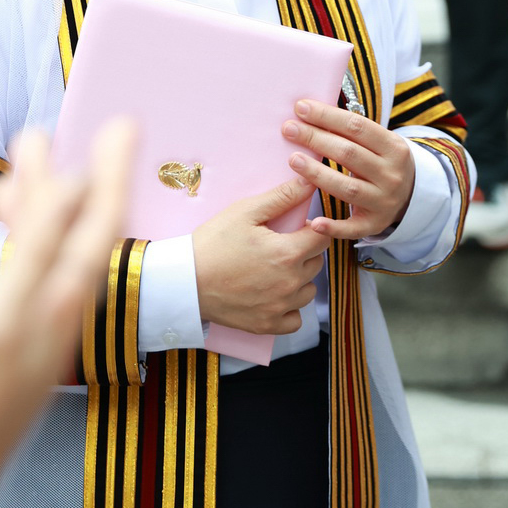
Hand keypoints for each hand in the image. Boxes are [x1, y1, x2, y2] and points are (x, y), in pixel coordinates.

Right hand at [0, 123, 133, 507]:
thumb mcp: (0, 316)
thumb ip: (37, 250)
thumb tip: (71, 183)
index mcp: (60, 306)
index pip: (98, 223)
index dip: (110, 170)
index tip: (123, 120)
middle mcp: (48, 323)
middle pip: (62, 241)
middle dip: (54, 187)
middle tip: (39, 136)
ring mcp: (14, 348)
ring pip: (23, 270)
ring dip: (14, 228)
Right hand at [192, 176, 326, 334]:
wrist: (184, 281)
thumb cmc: (212, 243)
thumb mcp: (244, 212)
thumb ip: (281, 197)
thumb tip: (309, 182)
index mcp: (288, 253)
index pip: (323, 237)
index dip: (313, 228)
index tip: (296, 227)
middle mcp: (290, 283)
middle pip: (317, 263)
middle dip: (305, 251)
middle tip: (280, 244)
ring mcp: (279, 307)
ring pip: (309, 290)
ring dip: (300, 279)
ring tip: (276, 269)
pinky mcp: (267, 325)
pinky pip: (295, 319)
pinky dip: (290, 308)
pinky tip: (274, 295)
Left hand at [282, 98, 415, 240]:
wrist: (411, 196)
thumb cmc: (381, 162)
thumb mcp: (378, 143)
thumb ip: (351, 130)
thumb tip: (309, 110)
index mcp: (394, 147)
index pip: (357, 126)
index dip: (327, 116)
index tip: (300, 107)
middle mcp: (391, 175)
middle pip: (349, 154)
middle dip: (316, 139)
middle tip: (289, 129)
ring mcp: (384, 201)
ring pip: (347, 187)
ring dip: (318, 173)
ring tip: (293, 159)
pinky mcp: (374, 224)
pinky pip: (352, 228)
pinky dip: (333, 226)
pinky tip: (313, 221)